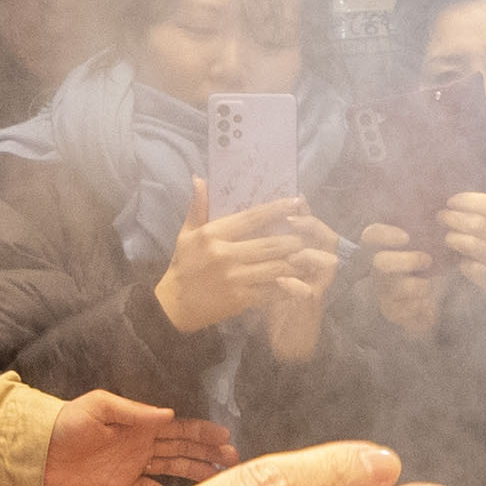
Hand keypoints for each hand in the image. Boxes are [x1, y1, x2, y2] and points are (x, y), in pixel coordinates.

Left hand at [43, 390, 241, 485]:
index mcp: (139, 424)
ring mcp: (133, 466)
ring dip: (195, 471)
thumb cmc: (66, 423)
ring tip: (219, 477)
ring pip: (172, 468)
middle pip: (183, 448)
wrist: (38, 453)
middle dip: (208, 452)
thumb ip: (134, 412)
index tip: (225, 436)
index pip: (179, 427)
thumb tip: (169, 413)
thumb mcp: (98, 408)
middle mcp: (141, 444)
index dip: (203, 432)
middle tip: (233, 459)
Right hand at [157, 182, 324, 334]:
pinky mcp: (240, 299)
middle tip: (309, 233)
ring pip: (275, 267)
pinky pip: (270, 290)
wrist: (174, 305)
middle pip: (269, 243)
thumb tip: (201, 179)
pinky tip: (300, 279)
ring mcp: (234, 278)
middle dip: (293, 238)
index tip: (296, 202)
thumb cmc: (183, 265)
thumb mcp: (186, 234)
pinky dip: (287, 284)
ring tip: (310, 255)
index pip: (251, 218)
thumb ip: (198, 207)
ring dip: (295, 261)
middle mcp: (225, 255)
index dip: (277, 209)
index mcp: (213, 235)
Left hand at [261, 213, 342, 363]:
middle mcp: (317, 268)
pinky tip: (281, 281)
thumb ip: (255, 243)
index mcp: (306, 253)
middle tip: (293, 219)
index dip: (305, 212)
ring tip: (293, 251)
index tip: (293, 199)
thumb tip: (241, 215)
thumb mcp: (261, 268)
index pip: (310, 226)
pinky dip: (296, 286)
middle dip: (312, 226)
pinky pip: (308, 293)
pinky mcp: (309, 308)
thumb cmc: (270, 299)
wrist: (282, 339)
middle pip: (327, 238)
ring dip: (311, 255)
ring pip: (328, 263)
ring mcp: (316, 287)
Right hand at [362, 222, 442, 338]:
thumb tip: (443, 213)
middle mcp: (378, 269)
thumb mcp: (429, 246)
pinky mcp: (392, 312)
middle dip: (408, 261)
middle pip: (381, 262)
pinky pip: (407, 310)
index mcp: (383, 248)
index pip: (371, 235)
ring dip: (421, 286)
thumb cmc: (428, 268)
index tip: (406, 237)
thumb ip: (429, 231)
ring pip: (398, 288)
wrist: (429, 303)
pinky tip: (427, 303)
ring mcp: (383, 292)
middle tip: (428, 260)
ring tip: (431, 284)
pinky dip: (423, 306)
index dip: (386, 234)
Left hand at [441, 186, 485, 316]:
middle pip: (477, 225)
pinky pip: (471, 268)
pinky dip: (462, 263)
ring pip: (471, 245)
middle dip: (453, 218)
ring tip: (447, 237)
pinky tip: (460, 259)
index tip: (452, 200)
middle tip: (441, 216)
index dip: (469, 200)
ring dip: (454, 238)